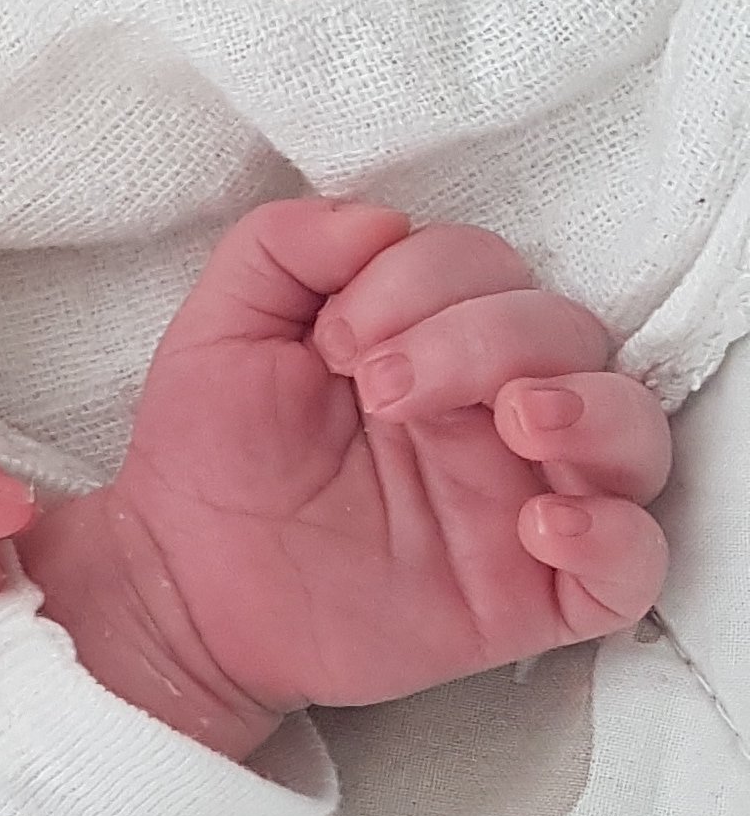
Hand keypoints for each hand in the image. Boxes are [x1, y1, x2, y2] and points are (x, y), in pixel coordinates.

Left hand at [17, 199, 671, 755]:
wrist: (181, 588)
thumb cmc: (209, 457)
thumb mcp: (219, 332)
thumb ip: (282, 248)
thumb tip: (379, 220)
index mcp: (434, 340)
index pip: (490, 269)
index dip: (424, 281)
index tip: (335, 340)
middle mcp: (494, 412)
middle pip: (568, 334)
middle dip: (483, 339)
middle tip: (380, 389)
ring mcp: (523, 500)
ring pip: (631, 433)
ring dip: (590, 411)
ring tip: (516, 421)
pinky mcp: (532, 595)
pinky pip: (633, 568)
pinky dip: (618, 537)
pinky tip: (546, 526)